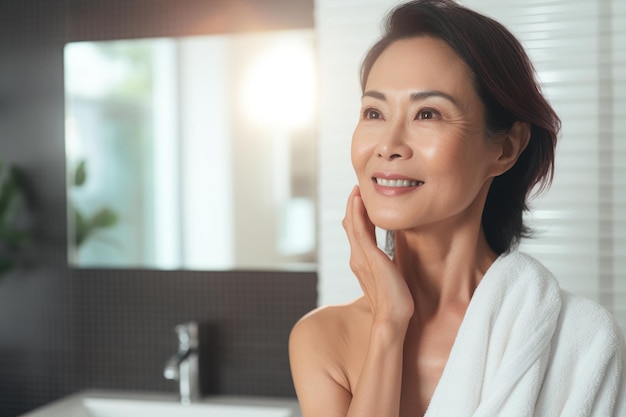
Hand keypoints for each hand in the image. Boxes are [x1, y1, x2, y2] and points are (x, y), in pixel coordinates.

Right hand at [342, 186, 413, 326]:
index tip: (361, 200)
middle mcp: (357, 258)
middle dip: (353, 206)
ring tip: (356, 189)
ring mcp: (360, 257)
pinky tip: (358, 201)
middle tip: (357, 188)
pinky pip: (360, 230)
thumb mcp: (391, 277)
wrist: (392, 319)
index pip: (356, 232)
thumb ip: (387, 265)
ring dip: (353, 205)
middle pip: (351, 225)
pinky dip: (357, 214)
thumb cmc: (396, 302)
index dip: (357, 215)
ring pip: (353, 224)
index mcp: (362, 262)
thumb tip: (392, 256)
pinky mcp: (368, 257)